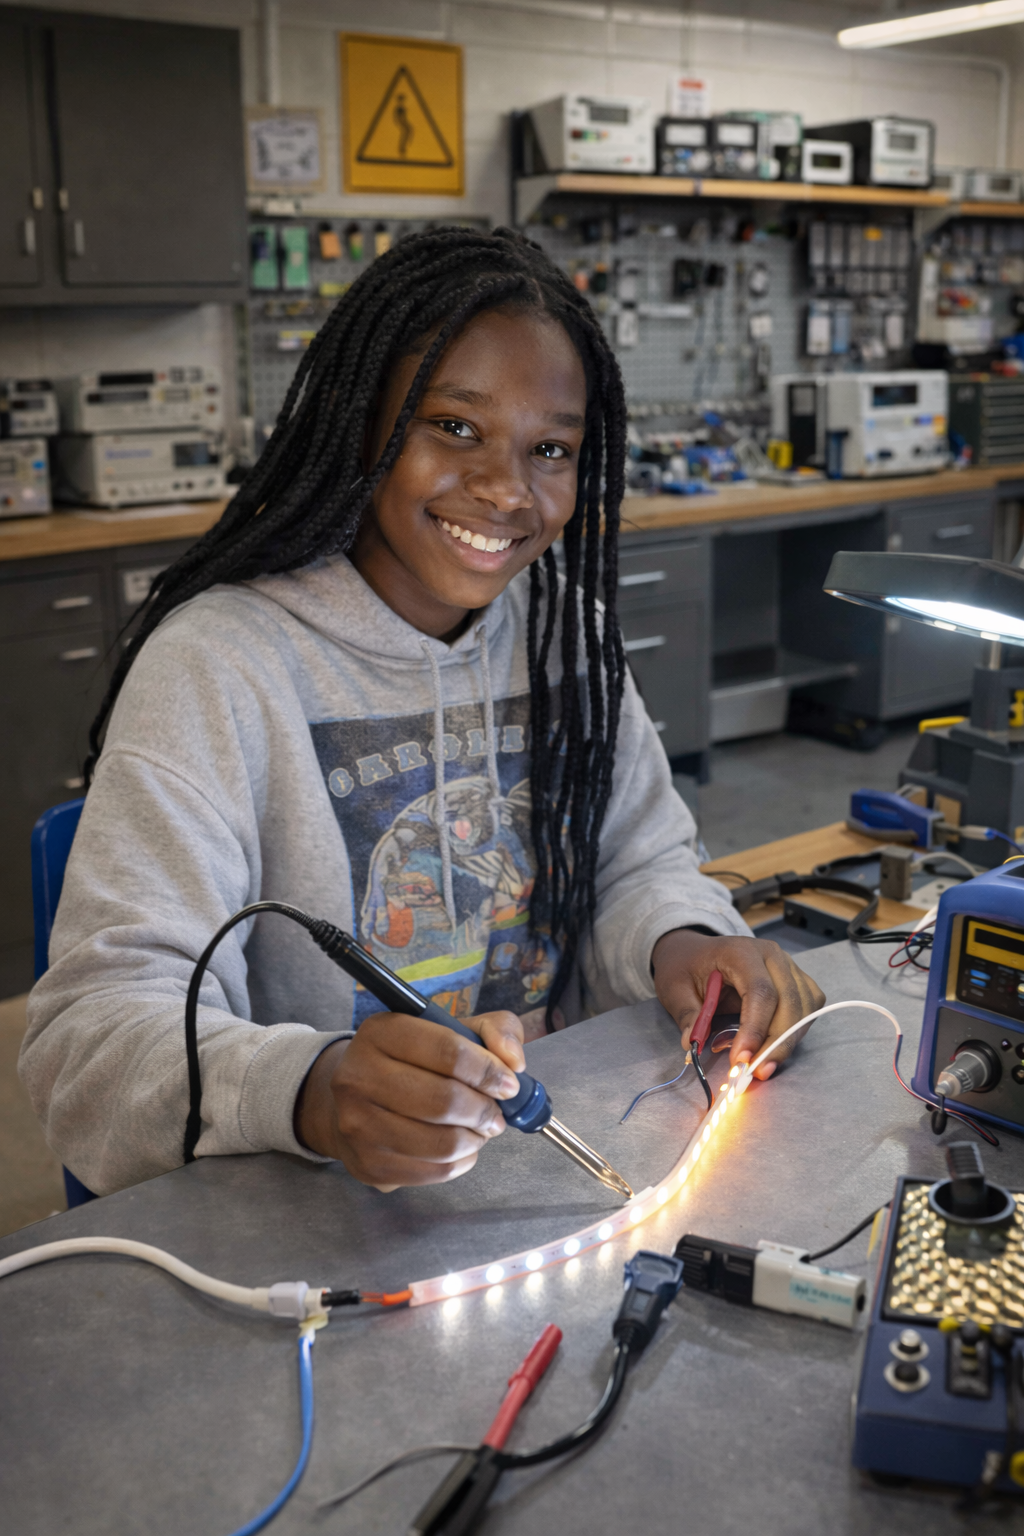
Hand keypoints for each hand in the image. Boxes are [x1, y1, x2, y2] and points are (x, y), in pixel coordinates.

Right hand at [293, 1009, 525, 1189]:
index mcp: (381, 1033)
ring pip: (442, 1143)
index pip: (449, 1052)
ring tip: (479, 1128)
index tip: (508, 1083)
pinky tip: (461, 1146)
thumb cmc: (413, 1062)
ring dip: (475, 1138)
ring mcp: (358, 1125)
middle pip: (445, 1101)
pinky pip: (435, 1171)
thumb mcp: (452, 1030)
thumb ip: (495, 1030)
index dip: (489, 1070)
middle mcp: (358, 1077)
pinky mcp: (368, 1165)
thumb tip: (514, 1061)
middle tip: (495, 1112)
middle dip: (485, 1110)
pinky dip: (462, 1161)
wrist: (357, 1101)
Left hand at [650, 929, 824, 1080]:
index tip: (742, 1059)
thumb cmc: (686, 967)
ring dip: (787, 1042)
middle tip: (755, 1072)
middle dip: (776, 1043)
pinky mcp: (797, 980)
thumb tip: (693, 1043)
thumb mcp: (674, 988)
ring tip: (763, 1065)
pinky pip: (808, 1008)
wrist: (695, 953)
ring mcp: (788, 966)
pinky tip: (775, 1046)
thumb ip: (686, 1015)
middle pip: (790, 1001)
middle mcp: (772, 955)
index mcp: (741, 952)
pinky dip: (796, 1032)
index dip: (755, 1028)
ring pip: (804, 1008)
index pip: (760, 991)